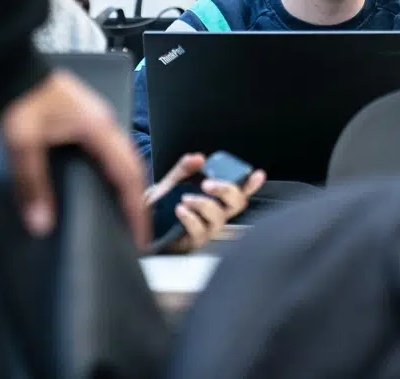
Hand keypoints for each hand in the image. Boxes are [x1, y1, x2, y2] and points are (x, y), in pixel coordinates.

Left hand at [0, 70, 148, 246]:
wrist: (12, 71)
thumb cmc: (21, 99)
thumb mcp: (24, 146)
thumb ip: (32, 186)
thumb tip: (40, 222)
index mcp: (98, 129)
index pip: (128, 175)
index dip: (136, 208)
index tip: (140, 234)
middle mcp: (105, 124)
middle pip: (134, 167)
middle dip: (138, 201)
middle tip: (138, 230)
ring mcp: (98, 119)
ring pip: (126, 158)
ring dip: (130, 186)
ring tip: (127, 212)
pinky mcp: (87, 119)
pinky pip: (113, 150)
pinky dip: (118, 172)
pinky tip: (108, 183)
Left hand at [146, 153, 266, 253]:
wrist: (142, 224)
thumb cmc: (161, 205)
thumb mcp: (172, 181)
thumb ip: (184, 168)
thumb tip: (198, 158)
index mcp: (215, 199)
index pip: (239, 191)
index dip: (251, 184)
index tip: (257, 174)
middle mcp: (216, 214)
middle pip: (237, 204)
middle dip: (226, 190)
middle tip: (208, 184)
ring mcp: (207, 229)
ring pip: (218, 217)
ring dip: (203, 204)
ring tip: (186, 198)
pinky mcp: (195, 241)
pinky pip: (200, 231)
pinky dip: (190, 218)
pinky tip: (180, 210)